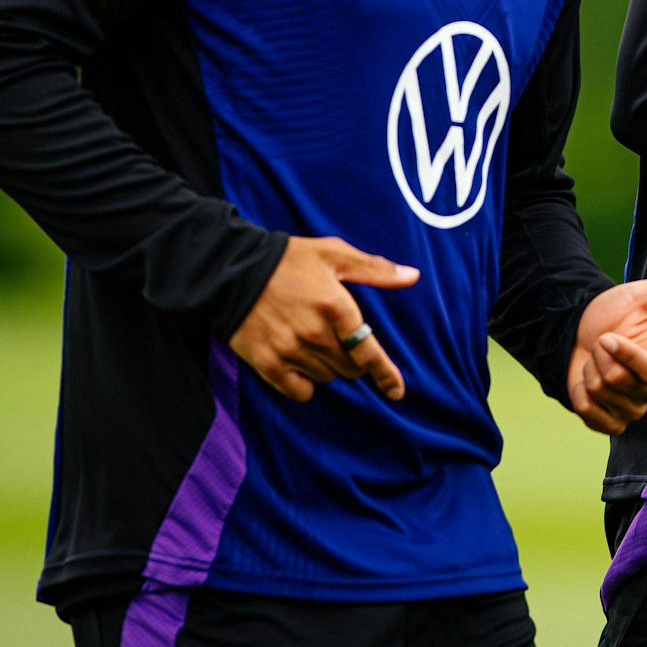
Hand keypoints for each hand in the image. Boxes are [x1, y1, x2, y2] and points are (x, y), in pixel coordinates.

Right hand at [229, 236, 419, 402]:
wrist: (233, 270)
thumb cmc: (289, 260)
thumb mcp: (335, 254)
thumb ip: (375, 269)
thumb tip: (413, 276)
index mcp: (336, 307)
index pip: (368, 351)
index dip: (385, 374)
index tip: (396, 392)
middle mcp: (314, 333)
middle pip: (349, 368)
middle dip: (352, 359)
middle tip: (338, 339)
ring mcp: (289, 350)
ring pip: (326, 378)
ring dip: (328, 367)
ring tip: (314, 342)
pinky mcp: (267, 363)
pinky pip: (299, 391)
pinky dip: (305, 384)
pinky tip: (300, 363)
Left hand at [567, 278, 646, 435]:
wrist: (585, 330)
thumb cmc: (616, 313)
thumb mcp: (639, 297)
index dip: (627, 357)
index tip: (606, 338)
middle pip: (620, 381)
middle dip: (601, 357)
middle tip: (600, 342)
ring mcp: (632, 409)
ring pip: (601, 395)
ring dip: (589, 372)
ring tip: (595, 360)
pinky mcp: (610, 421)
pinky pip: (590, 415)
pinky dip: (580, 394)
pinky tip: (587, 381)